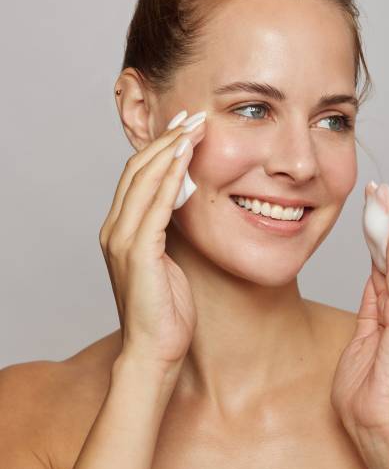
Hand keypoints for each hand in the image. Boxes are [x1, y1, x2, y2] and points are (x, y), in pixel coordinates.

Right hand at [98, 113, 205, 369]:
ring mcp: (122, 241)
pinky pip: (156, 207)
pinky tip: (187, 159)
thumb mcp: (166, 260)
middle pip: (137, 169)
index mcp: (120, 230)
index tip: (184, 126)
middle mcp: (114, 230)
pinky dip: (171, 179)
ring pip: (144, 181)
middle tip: (193, 116)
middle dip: (167, 139)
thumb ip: (166, 229)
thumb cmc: (164, 310)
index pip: (136, 175)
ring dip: (170, 150)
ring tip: (195, 127)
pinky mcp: (138, 254)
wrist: (153, 352)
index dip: (159, 147)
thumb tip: (184, 199)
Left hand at [330, 183, 388, 442]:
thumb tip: (370, 283)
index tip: (374, 209)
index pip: (386, 264)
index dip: (380, 236)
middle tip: (380, 190)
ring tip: (385, 196)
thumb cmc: (366, 393)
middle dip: (387, 222)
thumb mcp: (361, 339)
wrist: (375, 426)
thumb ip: (370, 309)